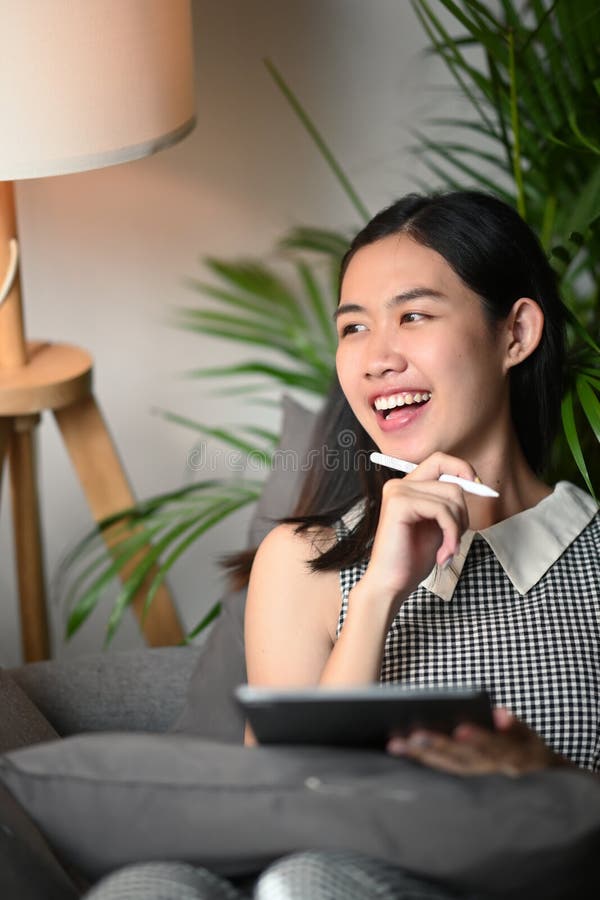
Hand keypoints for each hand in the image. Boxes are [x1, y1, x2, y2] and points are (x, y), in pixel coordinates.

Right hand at [359, 452, 476, 606]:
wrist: (392, 584)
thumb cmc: (412, 559)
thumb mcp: (437, 525)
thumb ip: (449, 503)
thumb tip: (474, 483)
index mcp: (407, 487)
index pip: (440, 460)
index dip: (462, 469)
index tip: (478, 490)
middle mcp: (399, 484)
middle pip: (451, 481)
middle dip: (463, 511)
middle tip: (456, 537)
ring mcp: (397, 492)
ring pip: (451, 496)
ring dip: (457, 528)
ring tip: (448, 549)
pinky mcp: (399, 504)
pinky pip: (442, 510)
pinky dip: (451, 534)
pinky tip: (443, 553)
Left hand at [387, 708, 571, 775]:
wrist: (533, 775)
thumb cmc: (525, 744)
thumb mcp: (528, 733)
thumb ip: (514, 725)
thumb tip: (500, 714)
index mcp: (514, 757)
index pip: (496, 748)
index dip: (479, 739)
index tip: (461, 729)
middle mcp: (493, 772)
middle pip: (464, 760)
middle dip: (439, 747)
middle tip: (415, 734)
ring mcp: (478, 779)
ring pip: (448, 768)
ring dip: (422, 755)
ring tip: (397, 742)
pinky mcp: (464, 780)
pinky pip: (440, 771)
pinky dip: (420, 760)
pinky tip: (399, 748)